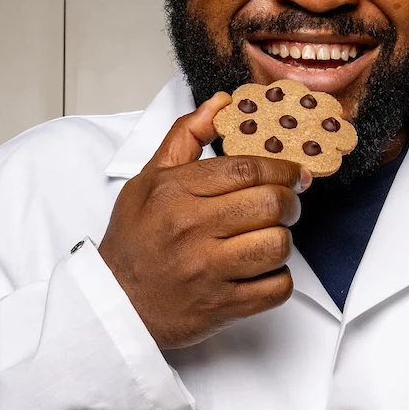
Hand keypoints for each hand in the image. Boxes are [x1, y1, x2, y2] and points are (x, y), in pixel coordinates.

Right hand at [97, 92, 308, 348]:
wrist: (117, 303)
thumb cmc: (135, 241)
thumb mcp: (149, 180)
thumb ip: (186, 137)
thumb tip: (222, 104)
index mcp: (176, 192)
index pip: (247, 169)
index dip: (281, 168)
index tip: (292, 173)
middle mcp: (191, 229)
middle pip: (271, 204)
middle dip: (290, 201)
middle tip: (285, 204)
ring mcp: (208, 270)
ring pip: (278, 245)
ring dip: (282, 240)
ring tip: (268, 238)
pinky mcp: (223, 306)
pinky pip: (276, 287)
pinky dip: (278, 279)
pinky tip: (261, 271)